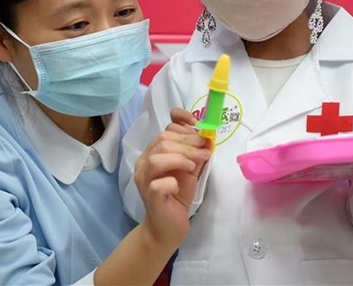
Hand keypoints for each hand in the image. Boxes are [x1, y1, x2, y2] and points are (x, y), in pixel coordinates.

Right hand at [133, 108, 210, 246]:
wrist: (167, 228)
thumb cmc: (177, 196)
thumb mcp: (190, 170)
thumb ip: (196, 153)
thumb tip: (209, 137)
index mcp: (152, 153)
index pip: (165, 129)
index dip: (182, 123)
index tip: (198, 125)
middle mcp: (143, 163)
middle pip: (163, 141)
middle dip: (188, 142)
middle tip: (204, 150)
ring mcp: (144, 179)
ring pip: (157, 158)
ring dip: (182, 158)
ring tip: (195, 166)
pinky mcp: (149, 196)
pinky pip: (158, 184)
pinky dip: (173, 181)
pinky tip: (179, 185)